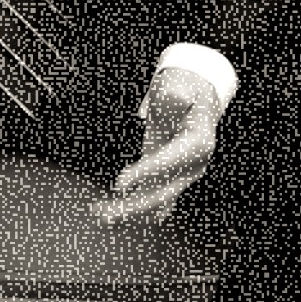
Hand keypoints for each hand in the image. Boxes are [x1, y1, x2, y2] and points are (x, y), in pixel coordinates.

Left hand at [97, 43, 233, 225]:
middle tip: (107, 212)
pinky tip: (112, 216)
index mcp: (199, 143)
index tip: (119, 183)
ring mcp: (182, 176)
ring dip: (129, 210)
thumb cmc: (186, 90)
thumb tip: (173, 100)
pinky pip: (151, 196)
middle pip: (164, 190)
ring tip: (101, 215)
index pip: (170, 161)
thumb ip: (176, 94)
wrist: (195, 99)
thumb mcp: (181, 85)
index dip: (145, 173)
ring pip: (155, 199)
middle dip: (135, 204)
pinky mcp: (168, 178)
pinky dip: (131, 205)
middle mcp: (193, 166)